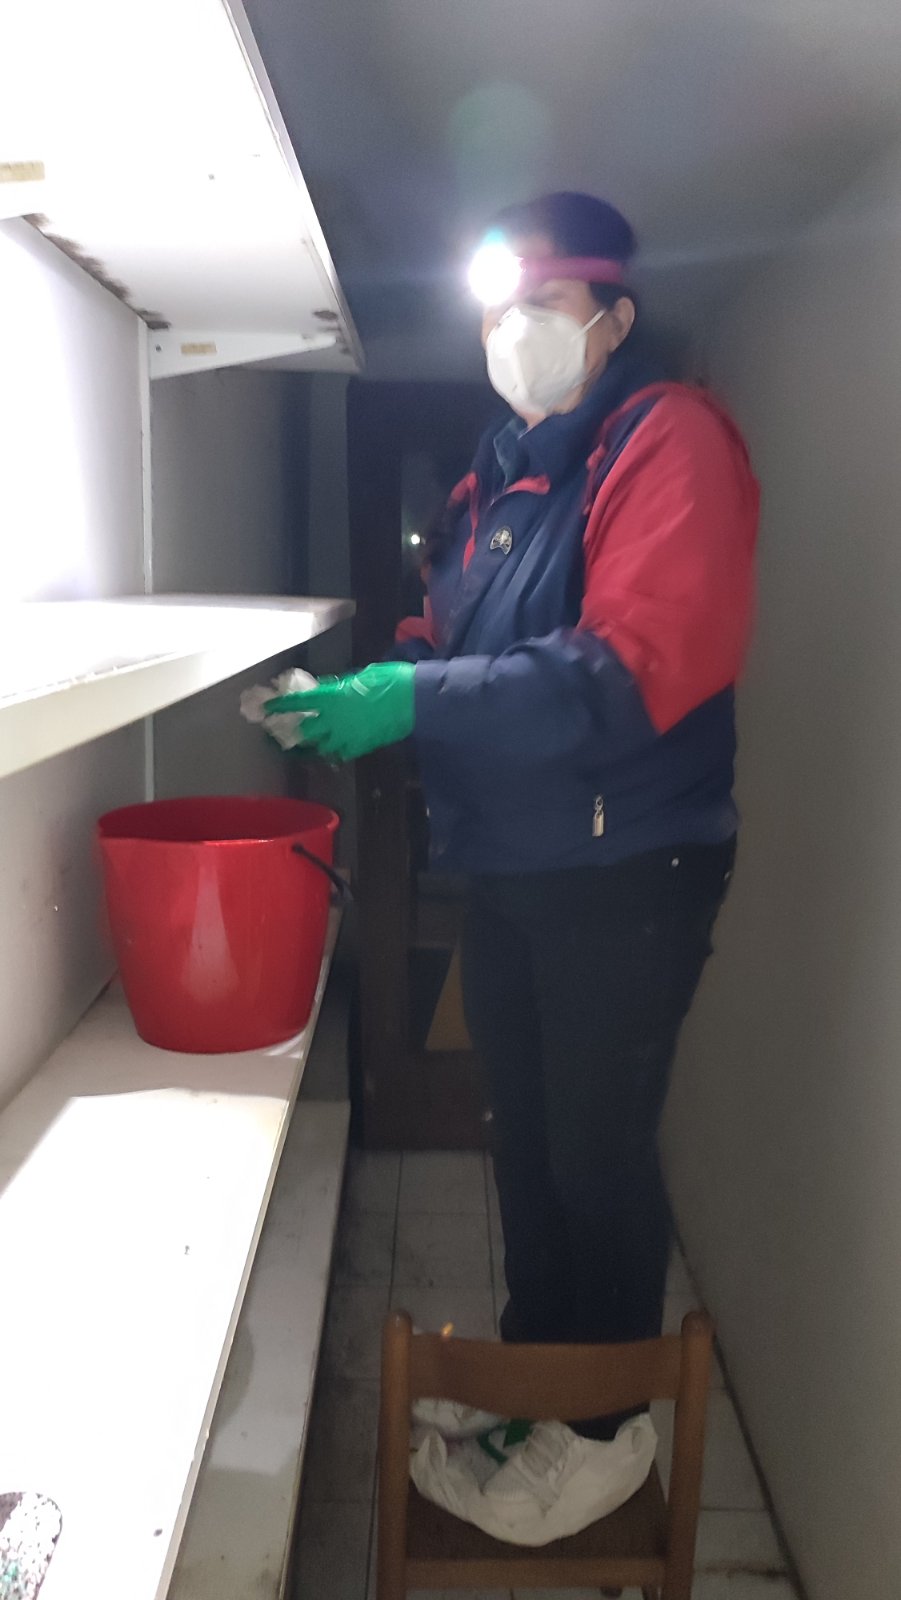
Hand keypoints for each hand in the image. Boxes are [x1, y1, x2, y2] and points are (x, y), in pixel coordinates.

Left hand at [265, 662, 415, 762]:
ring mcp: (348, 735)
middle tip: (281, 735)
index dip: (281, 706)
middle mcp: (335, 719)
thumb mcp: (360, 677)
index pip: (299, 702)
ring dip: (312, 745)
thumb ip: (339, 687)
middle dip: (292, 732)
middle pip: (306, 730)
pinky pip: (342, 752)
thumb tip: (326, 690)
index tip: (267, 709)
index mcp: (333, 698)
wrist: (414, 700)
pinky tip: (334, 747)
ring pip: (322, 746)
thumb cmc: (389, 680)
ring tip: (304, 745)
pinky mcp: (362, 745)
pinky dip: (336, 750)